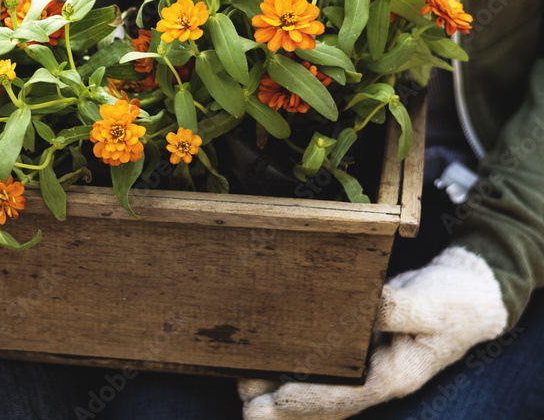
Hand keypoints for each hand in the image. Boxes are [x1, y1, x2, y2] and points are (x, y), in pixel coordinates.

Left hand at [240, 246, 507, 418]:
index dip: (310, 399)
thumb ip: (399, 308)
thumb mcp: (430, 305)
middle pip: (326, 402)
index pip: (347, 396)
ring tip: (244, 388)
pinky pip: (325, 371)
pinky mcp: (358, 352)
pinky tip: (267, 369)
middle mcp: (377, 380)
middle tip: (246, 407)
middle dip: (285, 407)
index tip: (274, 401)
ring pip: (320, 390)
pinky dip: (297, 374)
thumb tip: (366, 305)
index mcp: (396, 376)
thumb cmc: (449, 304)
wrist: (463, 298)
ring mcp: (367, 369)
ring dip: (283, 392)